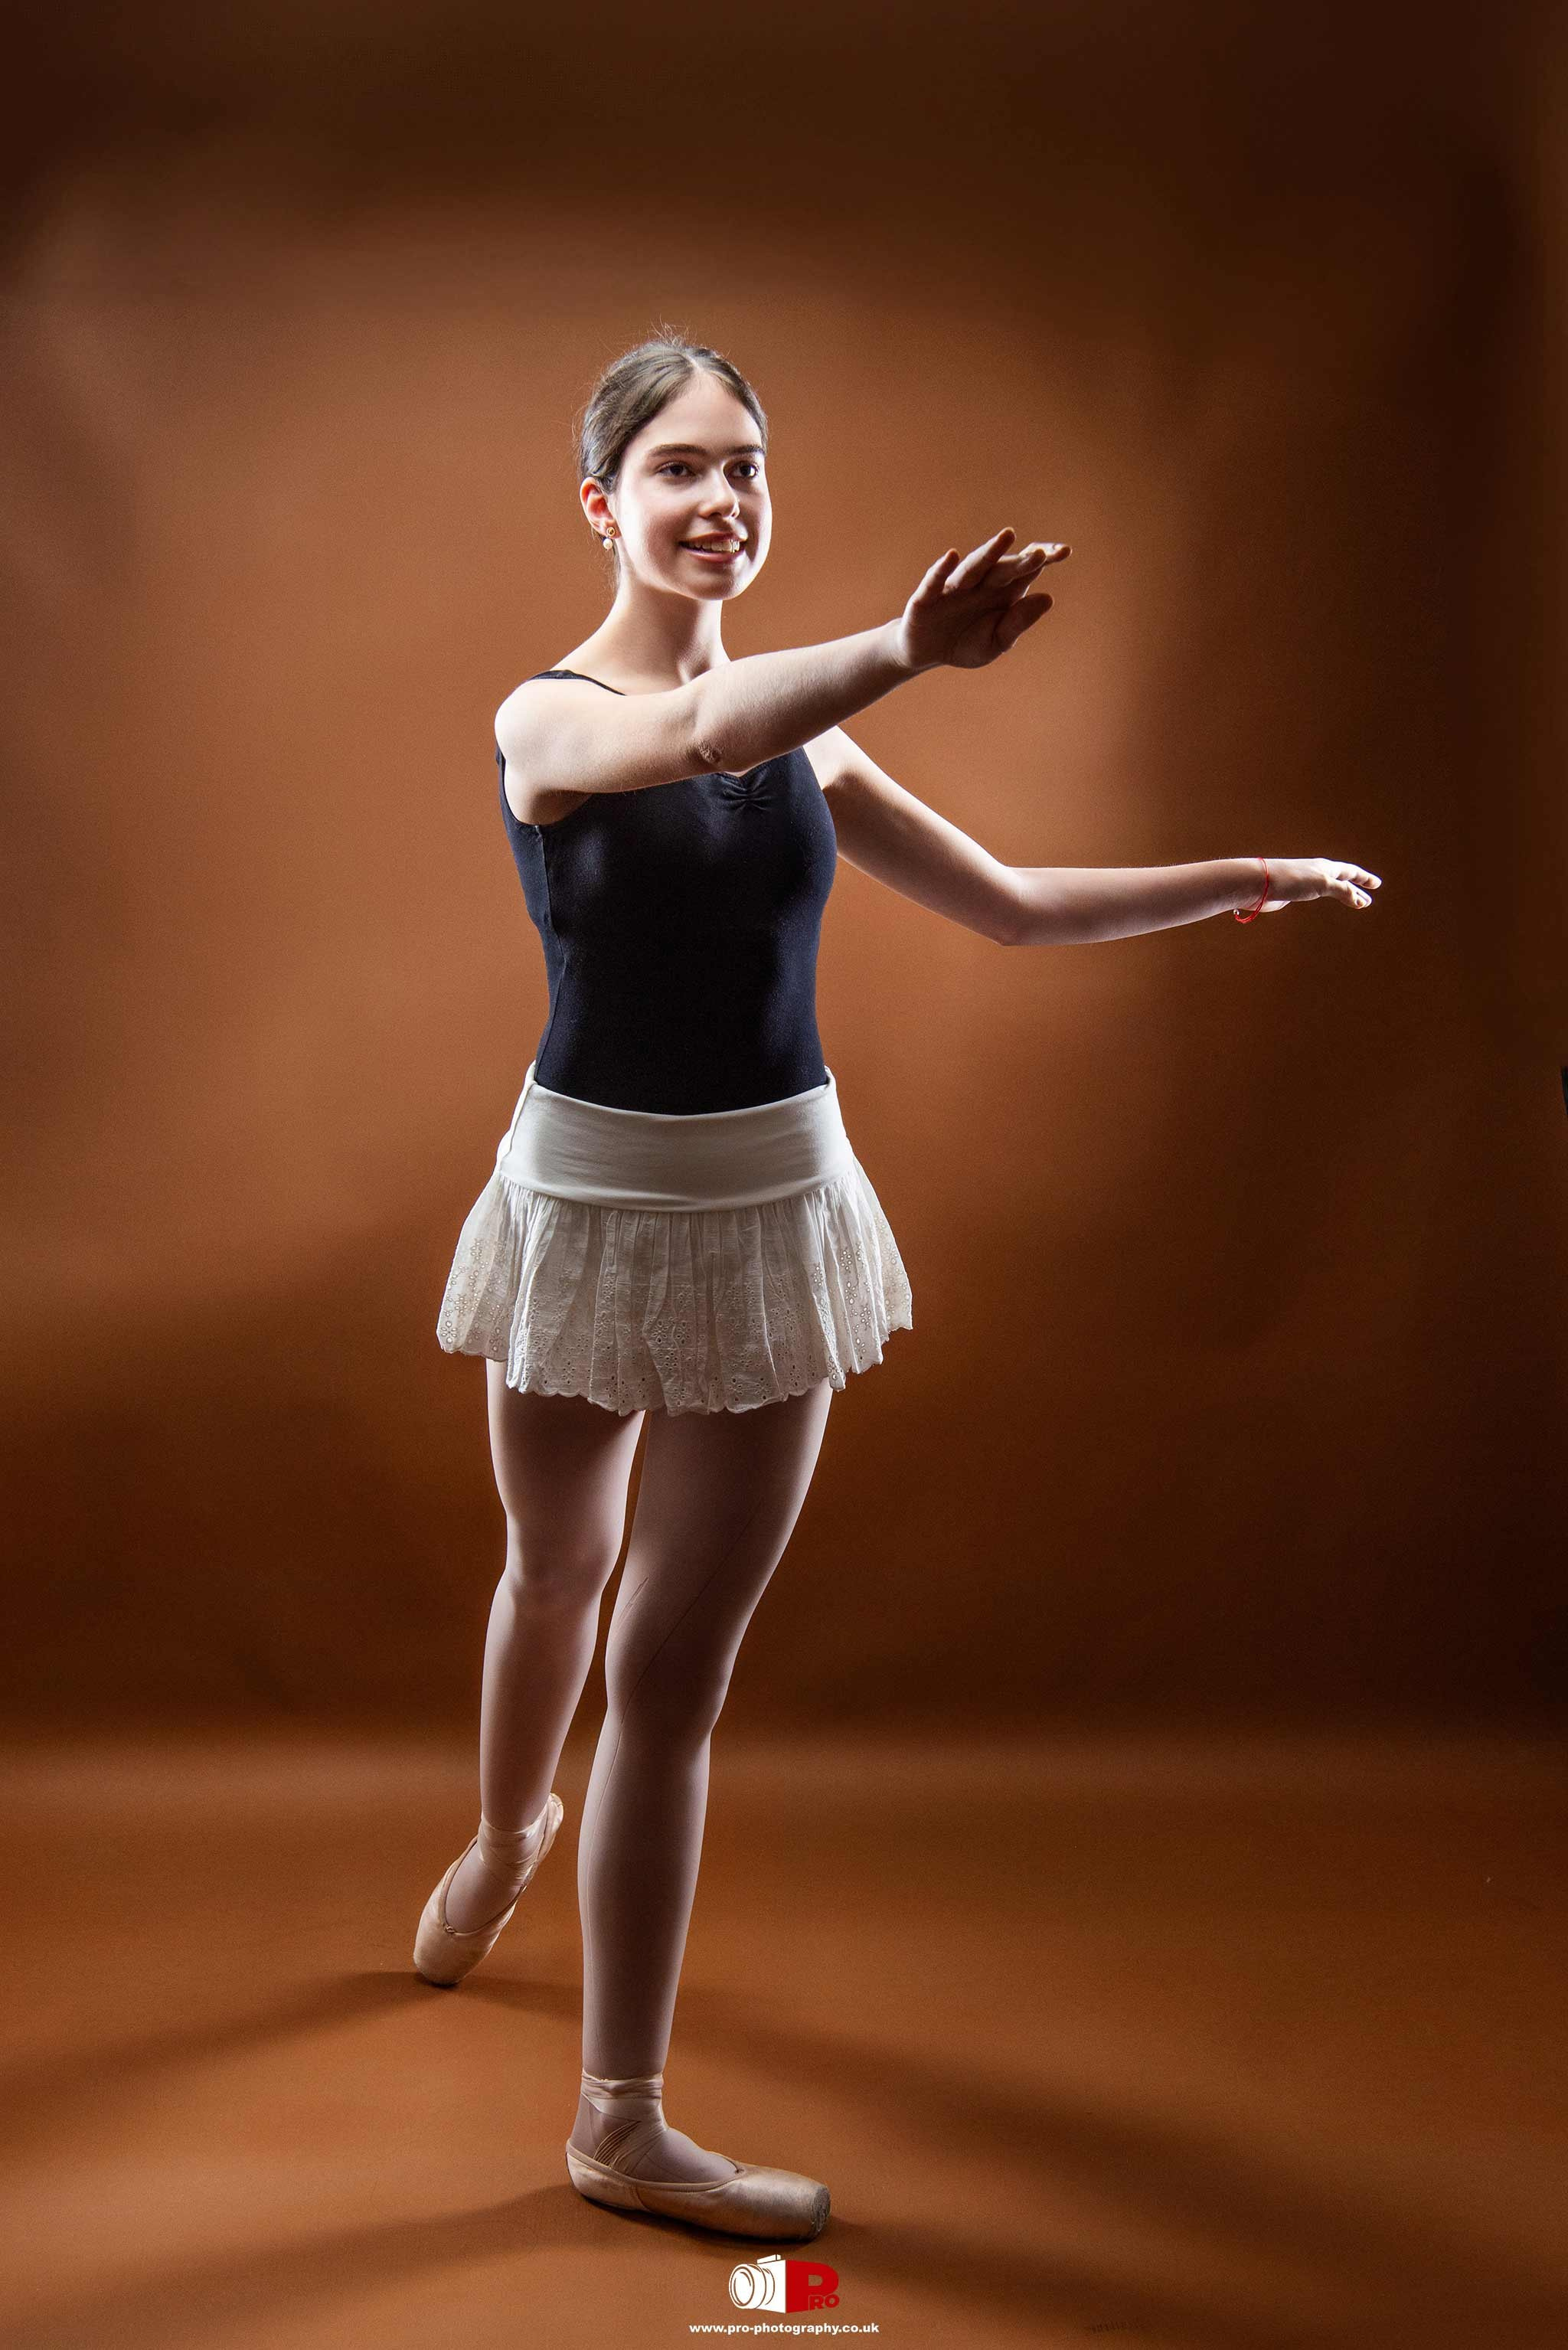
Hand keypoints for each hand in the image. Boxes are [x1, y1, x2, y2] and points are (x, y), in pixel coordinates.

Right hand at [894, 529, 1069, 672]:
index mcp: (1002, 591)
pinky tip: (952, 556)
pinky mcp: (926, 597)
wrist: (926, 653)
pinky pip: (935, 581)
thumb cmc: (965, 643)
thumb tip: (1047, 598)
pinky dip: (942, 569)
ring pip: (974, 567)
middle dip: (1020, 560)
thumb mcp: (996, 643)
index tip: (1064, 551)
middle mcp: (980, 583)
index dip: (1044, 558)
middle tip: (1039, 554)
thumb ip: (1018, 622)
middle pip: (1003, 568)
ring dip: (989, 552)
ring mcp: (953, 587)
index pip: (1026, 569)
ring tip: (1007, 536)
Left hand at [1241, 857, 1382, 911]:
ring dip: (1343, 895)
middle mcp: (1316, 872)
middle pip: (1342, 880)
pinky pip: (1317, 894)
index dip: (1364, 879)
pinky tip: (1323, 899)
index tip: (1377, 885)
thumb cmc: (1290, 880)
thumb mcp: (1322, 883)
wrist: (1259, 883)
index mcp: (1325, 867)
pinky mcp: (1293, 892)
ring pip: (1330, 888)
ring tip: (1353, 904)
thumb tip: (1360, 900)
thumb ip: (1342, 891)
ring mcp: (1305, 882)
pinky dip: (1327, 898)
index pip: (1350, 872)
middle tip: (1368, 899)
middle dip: (1356, 889)